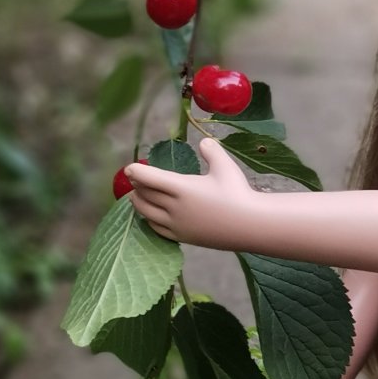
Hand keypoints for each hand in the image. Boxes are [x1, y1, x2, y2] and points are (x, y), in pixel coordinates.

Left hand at [124, 136, 257, 248]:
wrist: (249, 225)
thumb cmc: (238, 193)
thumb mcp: (225, 166)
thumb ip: (212, 151)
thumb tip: (204, 141)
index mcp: (182, 187)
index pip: (149, 178)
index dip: (136, 172)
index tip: (128, 168)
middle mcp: (174, 207)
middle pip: (145, 194)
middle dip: (136, 186)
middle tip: (133, 179)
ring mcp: (177, 224)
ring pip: (147, 213)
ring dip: (139, 203)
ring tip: (136, 196)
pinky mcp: (183, 237)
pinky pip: (157, 229)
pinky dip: (149, 220)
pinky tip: (150, 217)